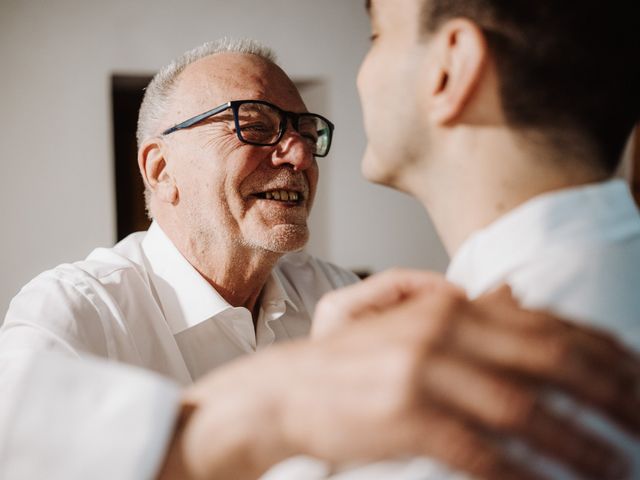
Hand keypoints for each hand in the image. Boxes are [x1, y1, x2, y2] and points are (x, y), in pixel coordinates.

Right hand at [308, 271, 637, 478]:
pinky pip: (482, 451)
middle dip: (610, 395)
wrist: (290, 388)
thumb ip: (470, 311)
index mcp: (450, 306)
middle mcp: (443, 330)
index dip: (603, 353)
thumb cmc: (357, 362)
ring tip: (616, 468)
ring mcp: (424, 372)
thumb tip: (519, 295)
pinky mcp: (407, 417)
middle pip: (549, 360)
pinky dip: (523, 475)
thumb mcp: (413, 323)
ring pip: (525, 410)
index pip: (546, 324)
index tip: (639, 377)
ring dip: (579, 445)